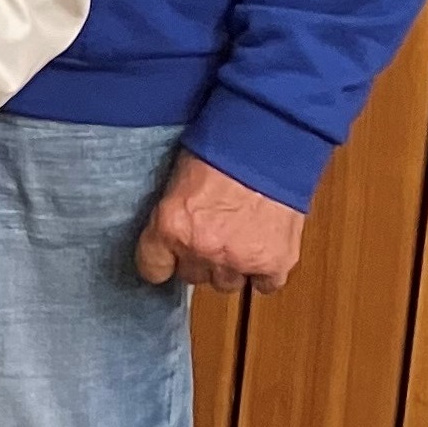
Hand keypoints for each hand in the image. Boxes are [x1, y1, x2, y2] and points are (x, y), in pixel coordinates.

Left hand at [135, 152, 302, 294]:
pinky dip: (265, 271)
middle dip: (200, 258)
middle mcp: (202, 248)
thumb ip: (173, 215)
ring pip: (227, 282)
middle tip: (213, 233)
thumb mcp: (178, 180)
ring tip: (241, 236)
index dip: (162, 261)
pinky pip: (266, 284)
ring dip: (232, 266)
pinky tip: (264, 250)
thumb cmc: (224, 149)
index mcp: (171, 225)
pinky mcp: (274, 262)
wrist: (271, 142)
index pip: (153, 268)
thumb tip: (172, 237)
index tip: (168, 257)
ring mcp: (239, 258)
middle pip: (192, 275)